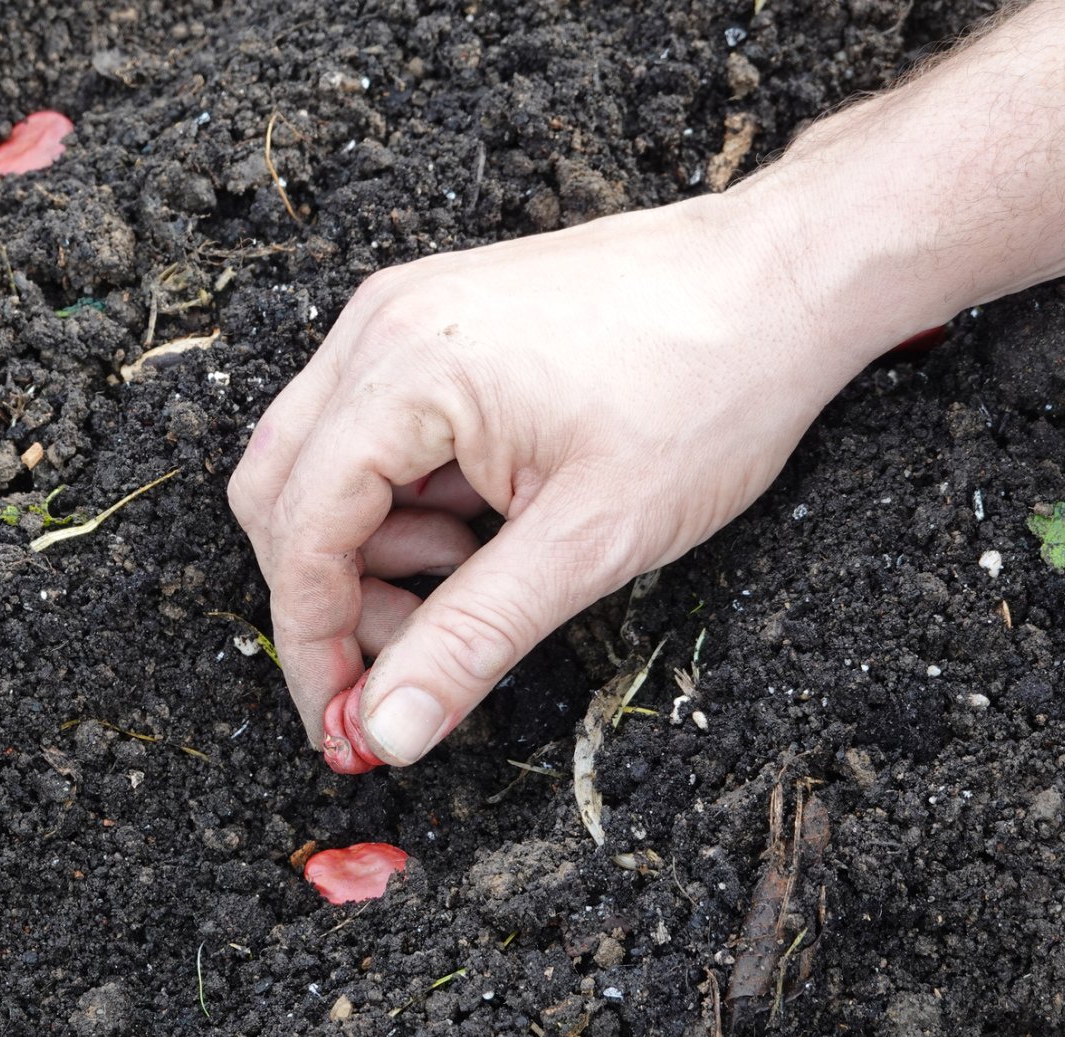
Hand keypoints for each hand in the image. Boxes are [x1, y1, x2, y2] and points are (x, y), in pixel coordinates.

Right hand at [228, 194, 900, 766]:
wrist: (784, 280)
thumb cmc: (709, 384)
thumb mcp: (591, 539)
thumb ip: (473, 637)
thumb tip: (389, 729)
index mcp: (405, 369)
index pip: (301, 528)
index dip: (311, 640)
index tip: (341, 722)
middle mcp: (381, 328)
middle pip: (281, 492)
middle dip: (327, 597)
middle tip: (401, 669)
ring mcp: (403, 317)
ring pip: (321, 464)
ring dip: (368, 550)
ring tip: (468, 581)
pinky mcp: (435, 325)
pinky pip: (371, 430)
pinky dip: (399, 501)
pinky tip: (476, 529)